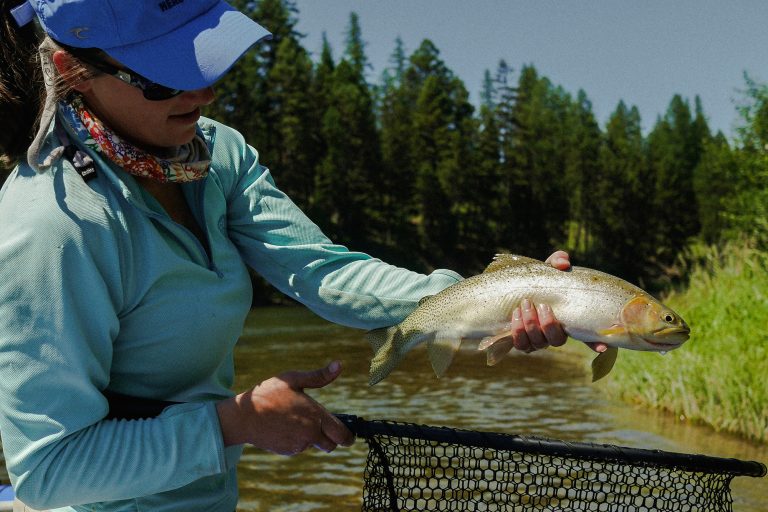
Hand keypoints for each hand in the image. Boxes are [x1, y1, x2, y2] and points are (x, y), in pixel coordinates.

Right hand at [216, 361, 354, 454]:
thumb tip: (339, 365)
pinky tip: (285, 427)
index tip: (349, 434)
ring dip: (311, 436)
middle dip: (332, 438)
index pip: (342, 435)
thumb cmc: (269, 393)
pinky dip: (297, 440)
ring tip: (295, 419)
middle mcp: (310, 433)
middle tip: (325, 427)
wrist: (244, 416)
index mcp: (316, 416)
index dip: (348, 436)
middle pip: (331, 445)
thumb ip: (319, 376)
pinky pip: (299, 447)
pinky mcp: (287, 451)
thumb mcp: (293, 379)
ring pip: (313, 444)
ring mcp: (298, 445)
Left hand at [483, 251, 605, 358]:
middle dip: (549, 325)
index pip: (587, 336)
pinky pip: (521, 344)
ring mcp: (538, 340)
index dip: (595, 343)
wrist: (512, 289)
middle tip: (541, 306)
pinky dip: (518, 330)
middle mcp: (555, 333)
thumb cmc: (537, 281)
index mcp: (567, 320)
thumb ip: (557, 262)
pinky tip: (515, 314)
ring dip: (531, 325)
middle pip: (557, 340)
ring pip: (538, 343)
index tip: (602, 346)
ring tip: (524, 305)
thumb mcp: (548, 269)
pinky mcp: (521, 342)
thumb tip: (563, 263)